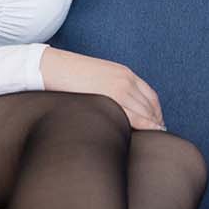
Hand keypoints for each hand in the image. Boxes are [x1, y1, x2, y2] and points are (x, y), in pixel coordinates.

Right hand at [40, 47, 165, 131]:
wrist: (51, 67)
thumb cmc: (70, 76)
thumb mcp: (99, 77)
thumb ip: (113, 89)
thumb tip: (119, 109)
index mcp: (124, 73)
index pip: (150, 96)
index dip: (156, 113)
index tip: (157, 124)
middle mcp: (126, 80)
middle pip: (150, 107)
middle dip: (156, 122)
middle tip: (157, 137)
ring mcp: (120, 89)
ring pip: (146, 113)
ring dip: (152, 127)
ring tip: (152, 141)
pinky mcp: (111, 99)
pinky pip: (136, 117)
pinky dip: (146, 127)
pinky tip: (148, 136)